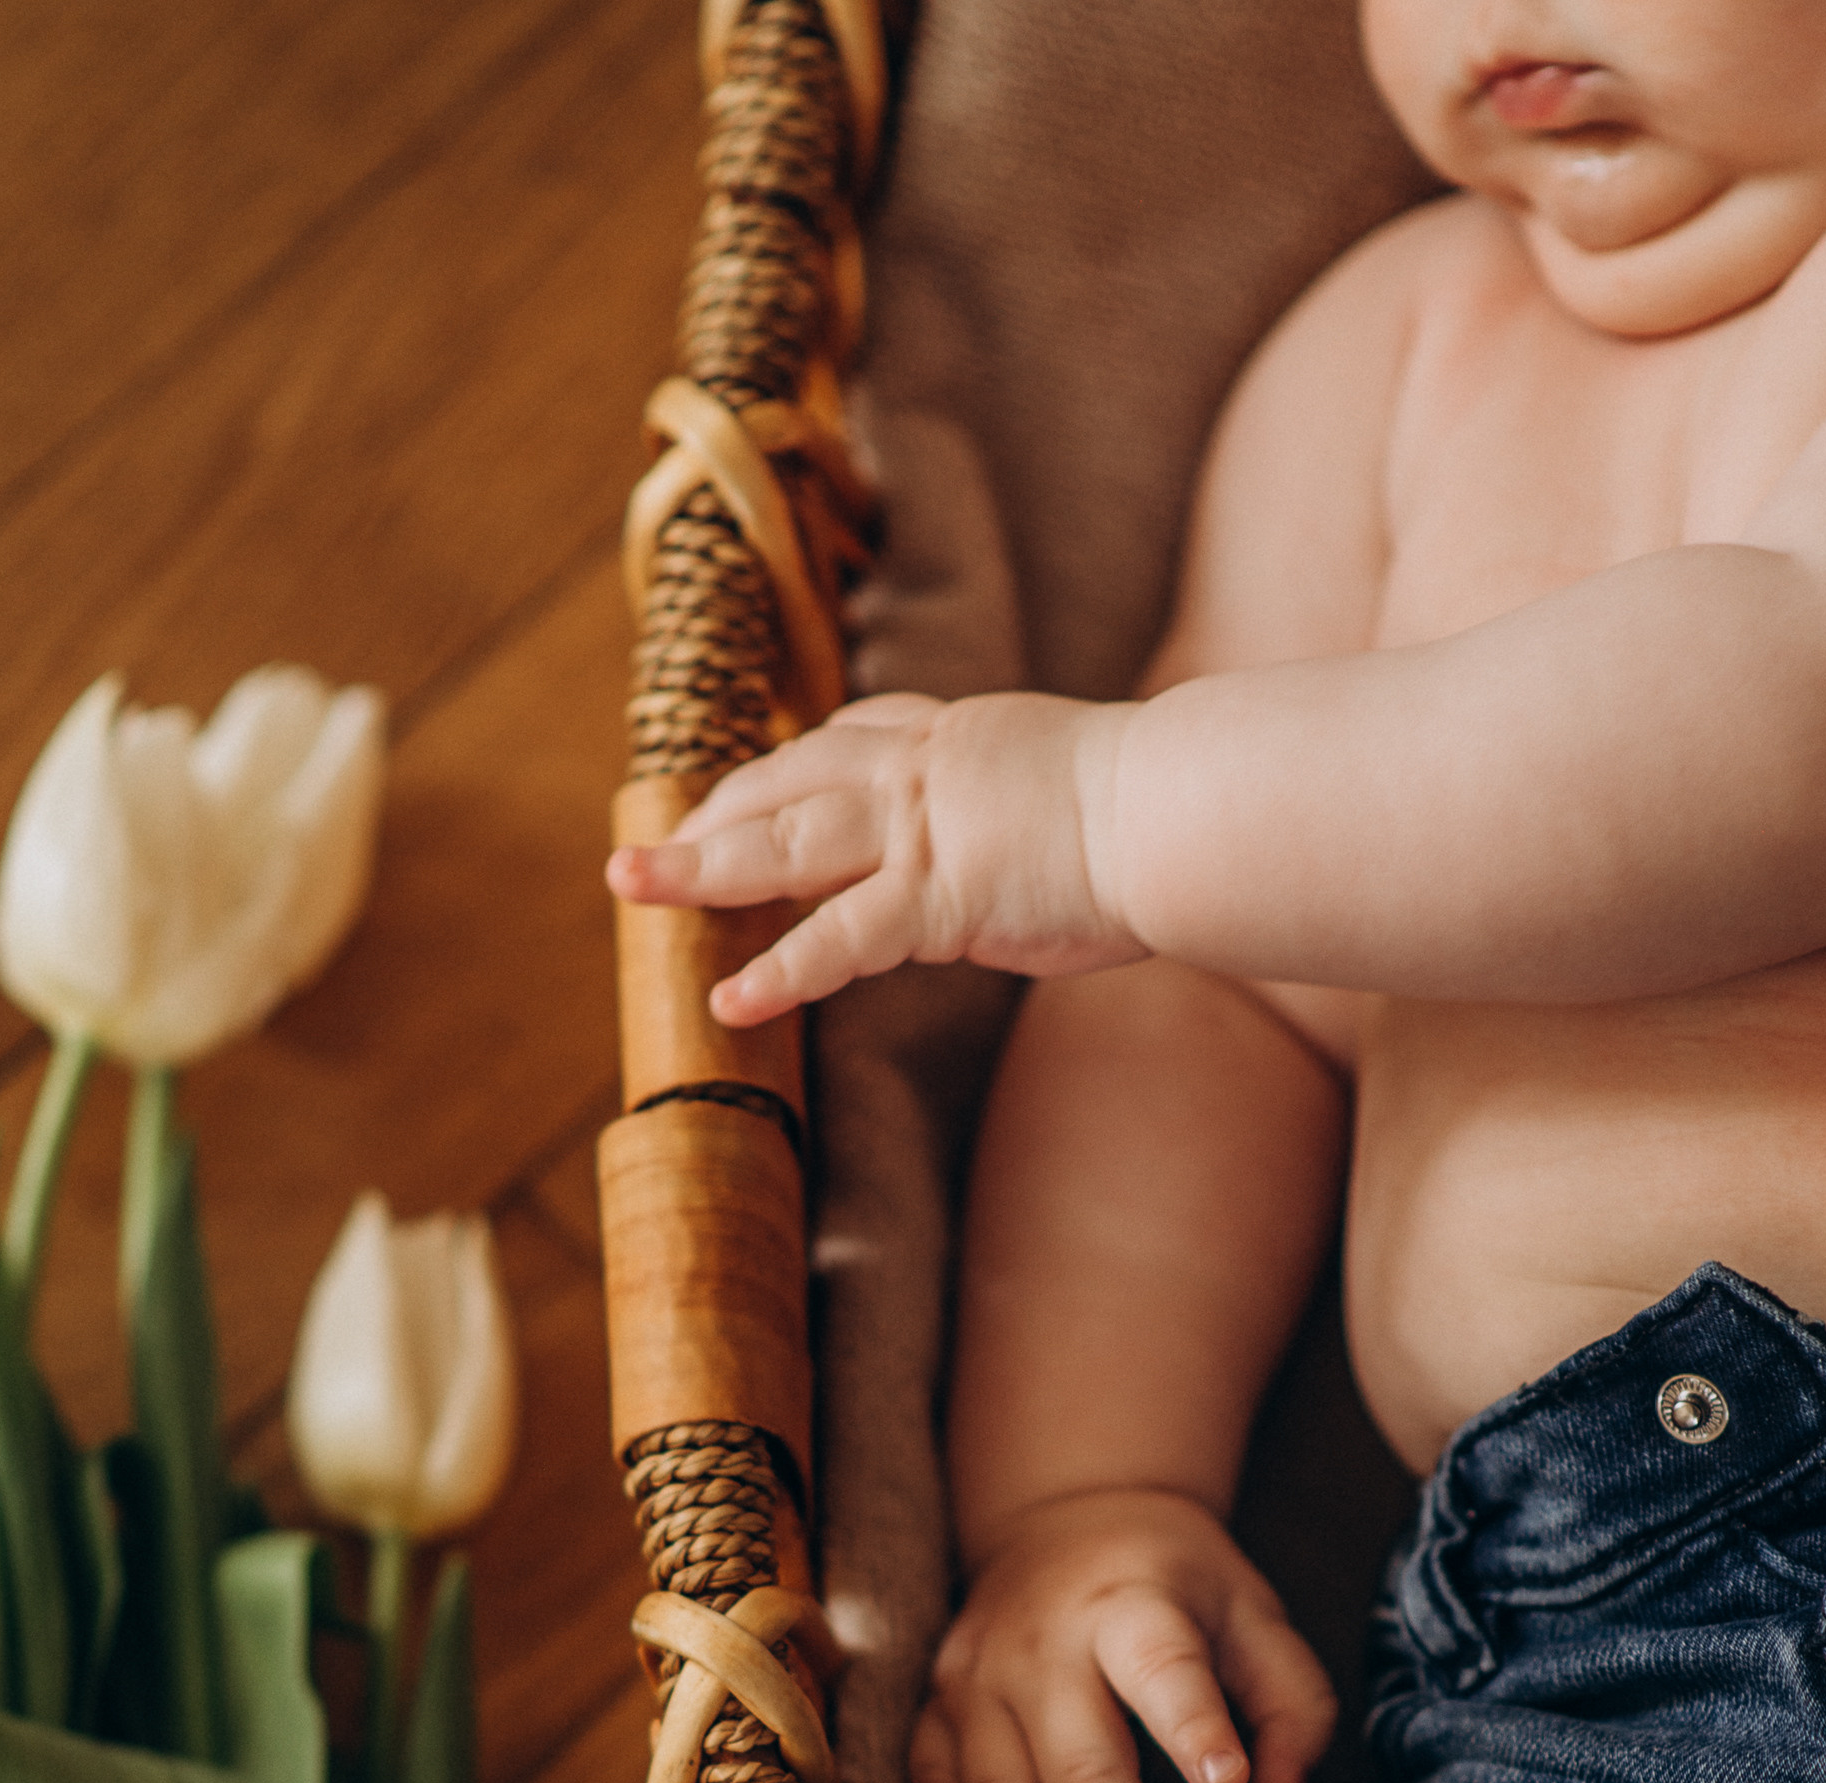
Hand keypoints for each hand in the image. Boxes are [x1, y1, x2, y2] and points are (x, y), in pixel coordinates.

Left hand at [604, 690, 1143, 1025]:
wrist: (1193, 811)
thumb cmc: (1169, 816)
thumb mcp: (1083, 803)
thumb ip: (1024, 839)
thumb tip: (1022, 887)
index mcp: (962, 738)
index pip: (853, 740)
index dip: (789, 766)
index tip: (747, 783)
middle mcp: (927, 769)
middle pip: (792, 780)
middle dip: (714, 811)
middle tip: (648, 845)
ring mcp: (925, 828)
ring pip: (787, 843)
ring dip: (700, 866)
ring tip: (632, 886)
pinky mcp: (940, 894)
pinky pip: (842, 940)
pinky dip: (781, 970)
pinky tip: (729, 1002)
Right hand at [908, 1487, 1336, 1782]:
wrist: (1062, 1515)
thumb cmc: (1175, 1582)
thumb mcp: (1252, 1610)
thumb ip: (1289, 1699)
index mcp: (1134, 1605)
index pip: (1164, 1668)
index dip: (1194, 1726)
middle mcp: (1044, 1642)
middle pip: (1079, 1760)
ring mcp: (979, 1674)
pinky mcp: (938, 1701)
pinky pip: (927, 1779)